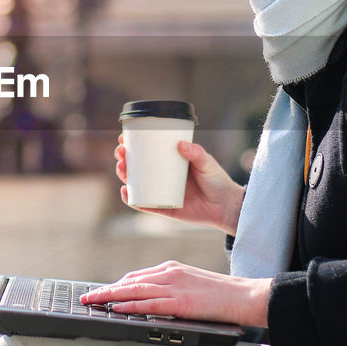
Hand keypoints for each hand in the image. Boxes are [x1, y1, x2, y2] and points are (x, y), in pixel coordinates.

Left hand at [80, 261, 270, 326]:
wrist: (244, 296)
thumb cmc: (221, 294)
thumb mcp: (191, 284)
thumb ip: (172, 288)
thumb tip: (153, 301)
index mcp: (172, 268)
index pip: (136, 276)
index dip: (116, 285)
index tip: (101, 292)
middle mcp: (169, 273)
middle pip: (130, 280)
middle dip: (106, 290)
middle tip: (87, 297)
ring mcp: (174, 286)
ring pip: (133, 289)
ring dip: (109, 296)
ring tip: (91, 301)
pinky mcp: (180, 302)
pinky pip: (148, 303)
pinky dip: (129, 305)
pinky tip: (116, 308)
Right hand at [115, 135, 245, 234]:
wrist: (225, 207)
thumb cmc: (217, 181)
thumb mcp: (207, 163)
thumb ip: (196, 153)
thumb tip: (180, 144)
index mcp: (170, 162)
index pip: (147, 150)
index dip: (132, 144)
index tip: (124, 137)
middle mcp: (162, 176)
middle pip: (136, 166)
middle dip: (123, 158)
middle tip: (121, 153)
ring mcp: (161, 192)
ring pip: (136, 184)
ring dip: (124, 176)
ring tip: (122, 168)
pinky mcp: (163, 208)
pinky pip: (143, 204)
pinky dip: (132, 199)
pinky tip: (125, 192)